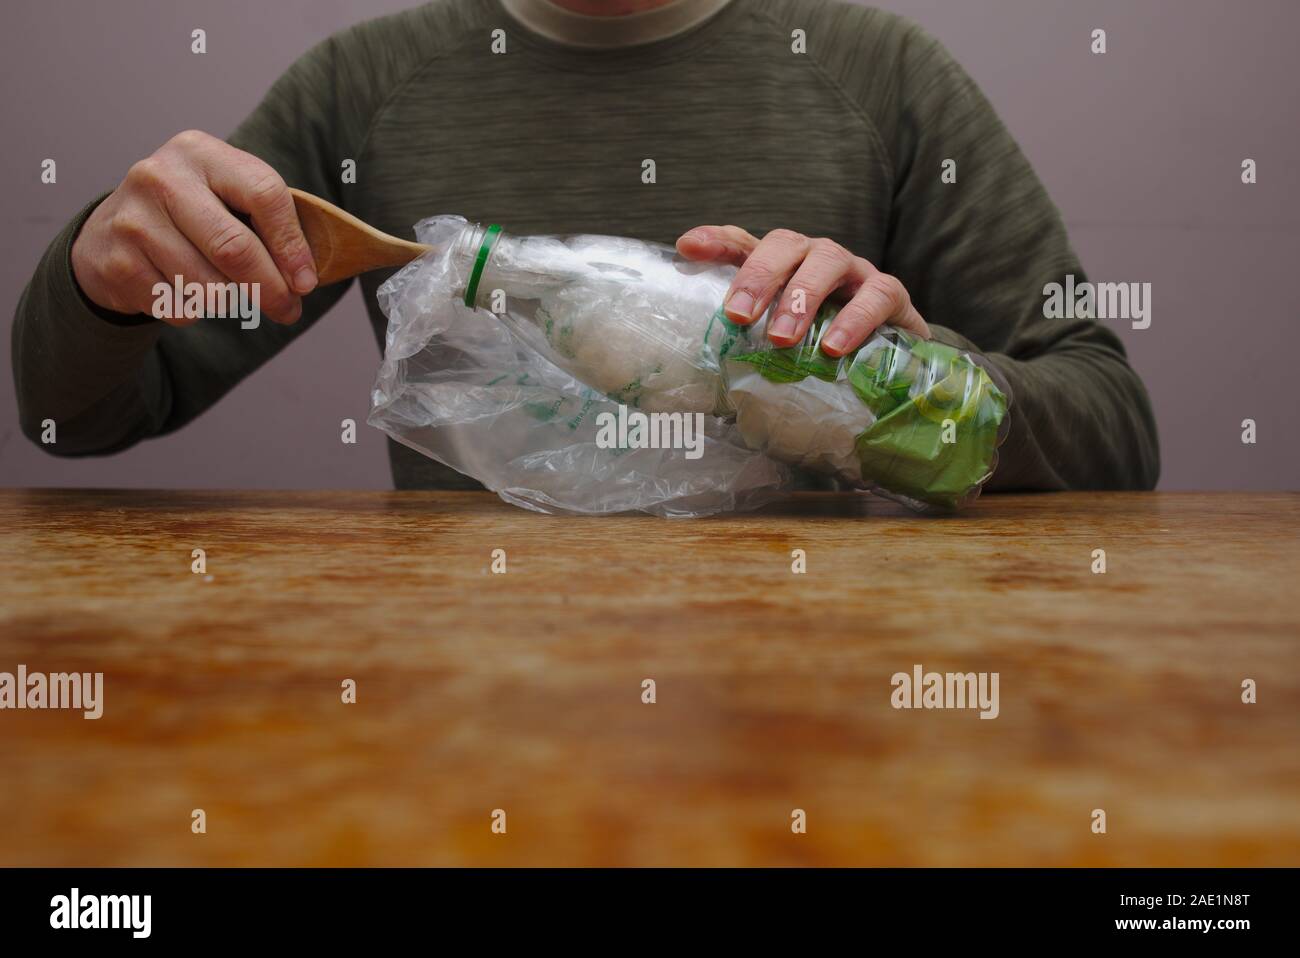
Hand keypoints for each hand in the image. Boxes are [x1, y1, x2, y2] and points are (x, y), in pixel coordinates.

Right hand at [71, 130, 316, 325]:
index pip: (264, 194)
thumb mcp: (223, 198)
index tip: (307, 282)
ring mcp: (134, 220)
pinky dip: (194, 311)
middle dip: (271, 289)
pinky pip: (180, 306)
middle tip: (288, 310)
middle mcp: (161, 177)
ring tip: (226, 292)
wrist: (109, 234)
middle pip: (234, 248)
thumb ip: (265, 222)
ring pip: (208, 286)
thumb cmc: (189, 217)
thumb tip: (306, 278)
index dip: (292, 244)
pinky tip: (182, 289)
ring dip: (231, 302)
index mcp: (200, 152)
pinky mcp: (117, 262)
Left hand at [676, 225, 928, 355]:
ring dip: (802, 297)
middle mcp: (815, 257)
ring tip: (782, 339)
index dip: (717, 241)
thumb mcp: (783, 347)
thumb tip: (704, 388)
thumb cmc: (825, 346)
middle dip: (759, 277)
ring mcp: (854, 270)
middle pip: (785, 245)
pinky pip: (876, 294)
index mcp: (783, 266)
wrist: (893, 357)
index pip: (745, 243)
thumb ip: (749, 353)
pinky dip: (855, 320)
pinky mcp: (890, 293)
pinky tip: (834, 347)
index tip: (688, 247)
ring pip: (827, 261)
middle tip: (738, 317)